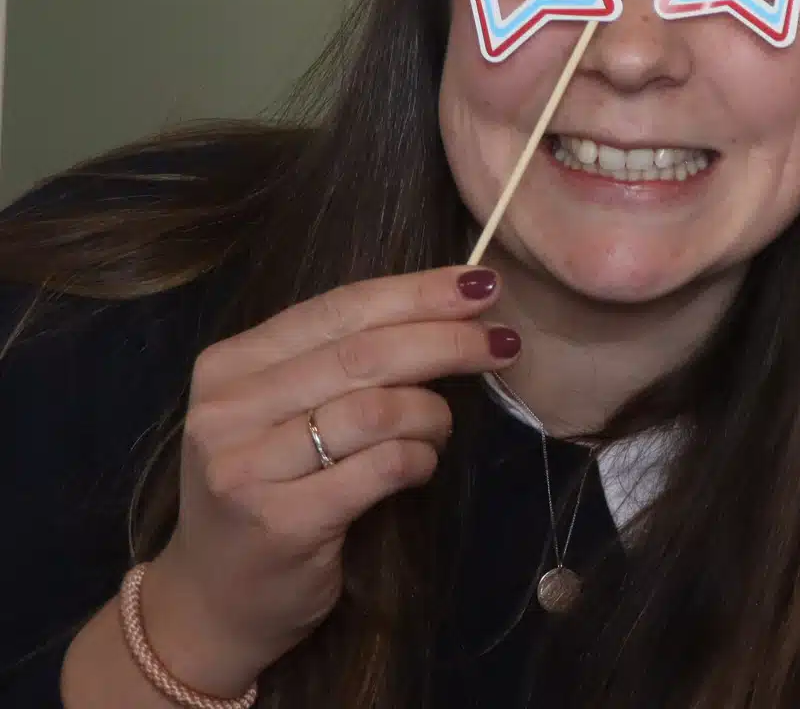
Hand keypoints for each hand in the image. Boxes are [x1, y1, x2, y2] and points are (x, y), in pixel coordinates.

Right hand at [135, 268, 520, 694]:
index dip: (417, 292)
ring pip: (376, 409)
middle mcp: (227, 410)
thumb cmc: (268, 490)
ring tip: (442, 428)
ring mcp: (247, 468)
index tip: (481, 284)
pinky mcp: (281, 522)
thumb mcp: (282, 411)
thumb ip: (340, 362)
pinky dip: (419, 459)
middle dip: (448, 340)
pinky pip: (382, 468)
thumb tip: (450, 308)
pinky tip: (421, 466)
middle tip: (502, 343)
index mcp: (229, 365)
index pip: (338, 308)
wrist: (213, 600)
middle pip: (364, 353)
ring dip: (432, 413)